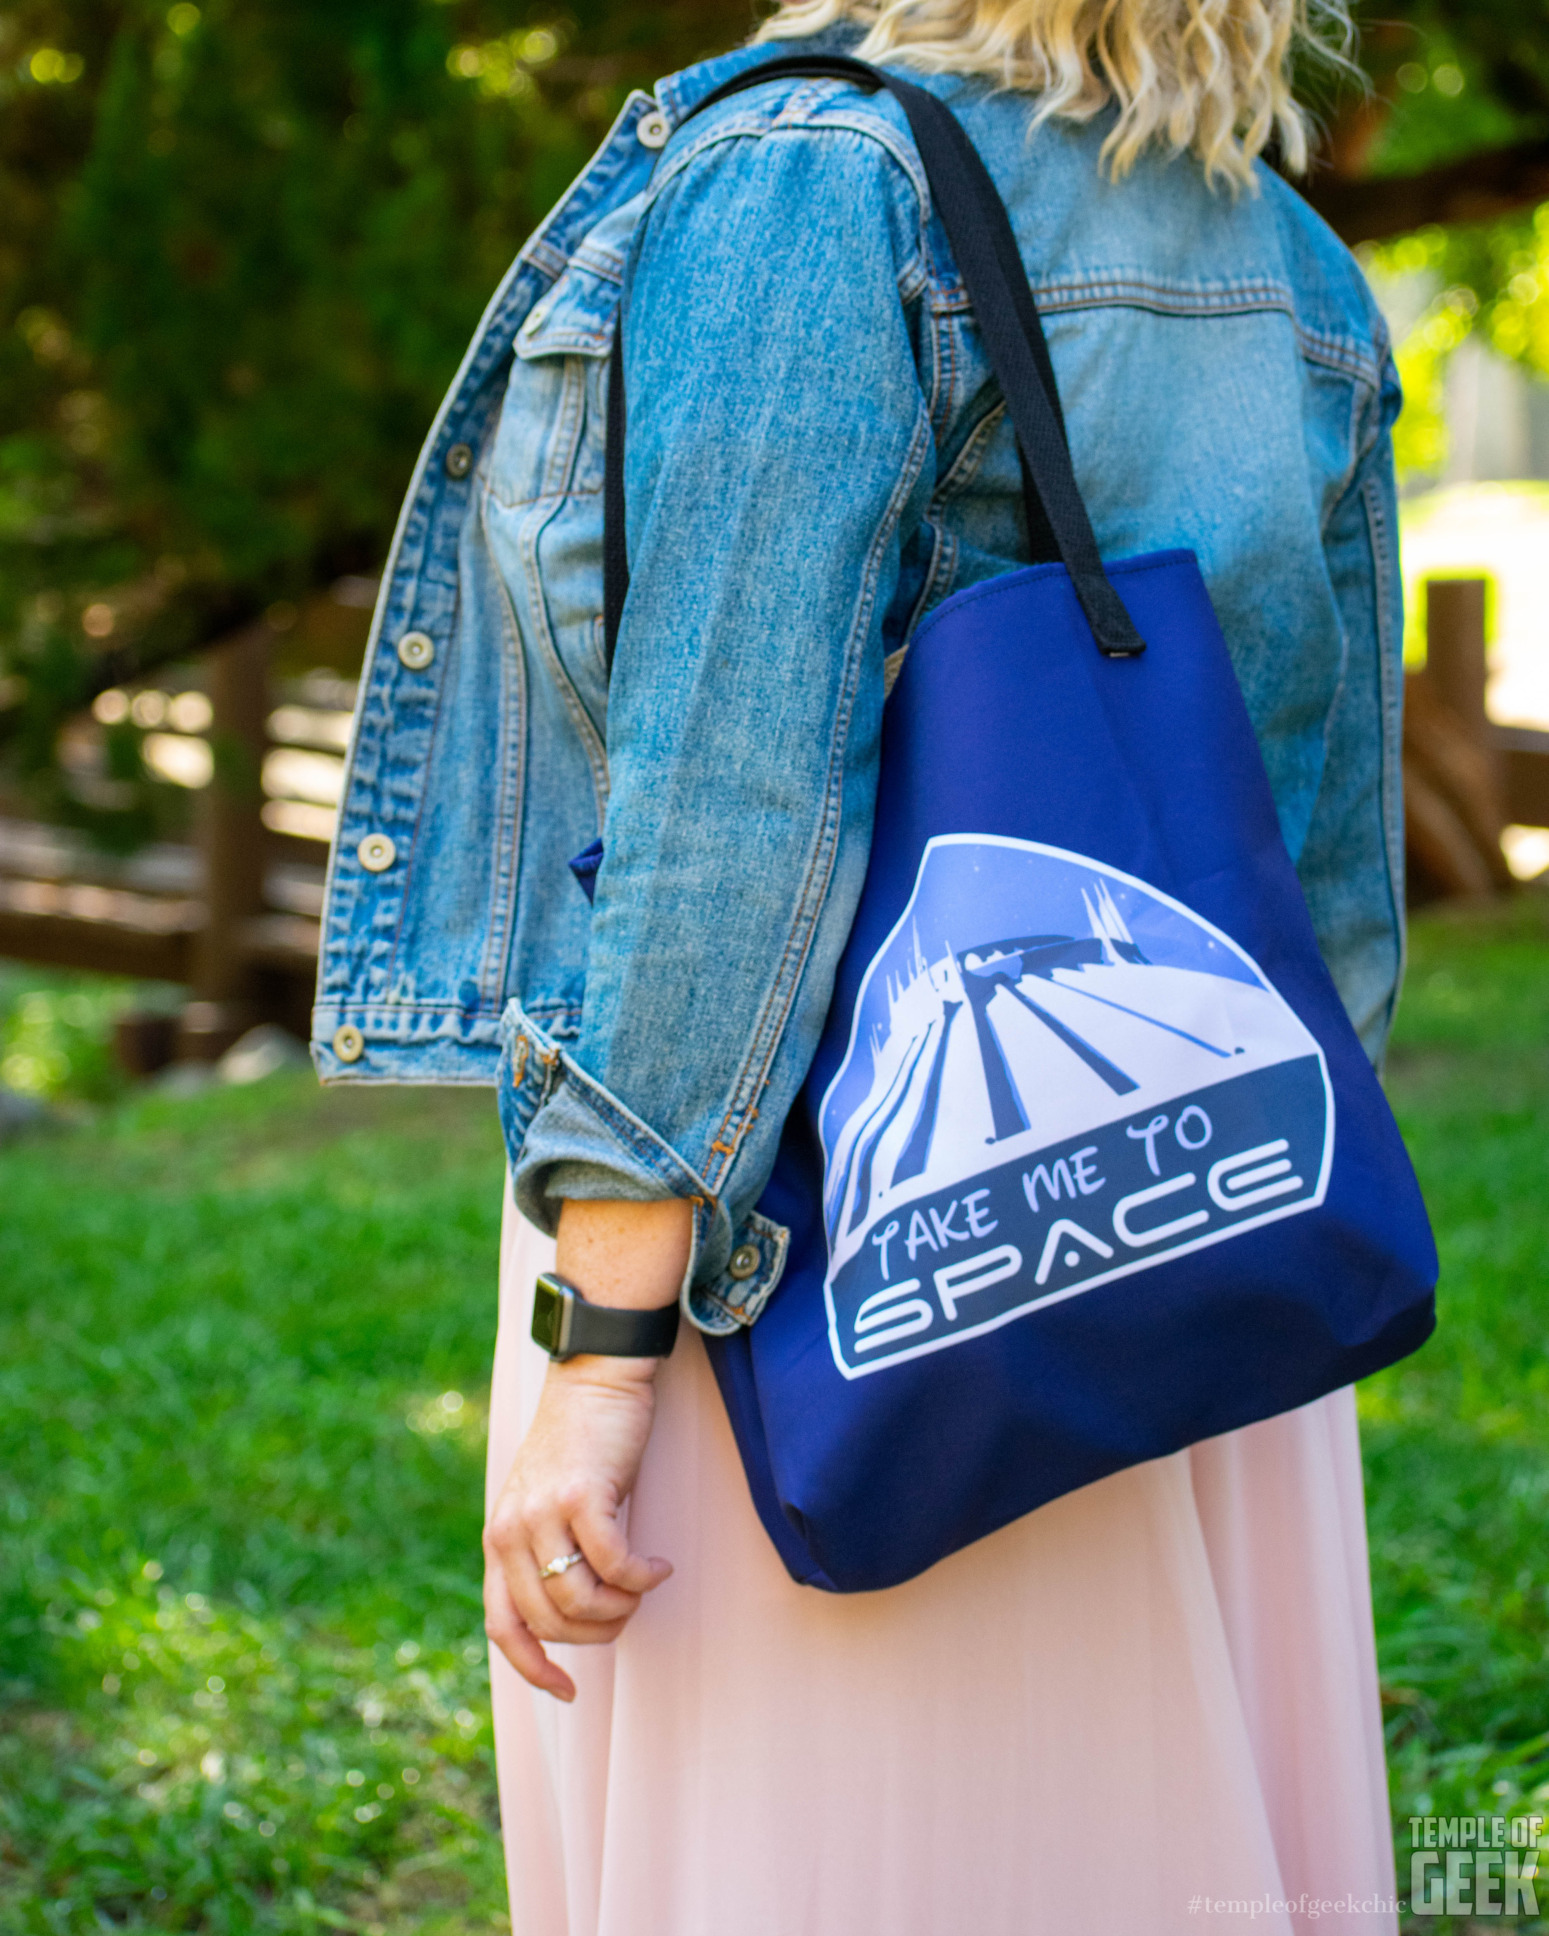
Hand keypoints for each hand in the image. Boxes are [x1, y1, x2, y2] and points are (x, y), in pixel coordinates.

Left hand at [483, 1354, 669, 1699]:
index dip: (533, 1667)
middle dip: (598, 1632)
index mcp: (498, 1538)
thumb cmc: (581, 1446)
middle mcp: (510, 1530)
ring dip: (622, 1606)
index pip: (503, 1626)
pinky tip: (659, 1566)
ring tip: (643, 1585)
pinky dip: (641, 1577)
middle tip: (629, 1609)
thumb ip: (544, 1553)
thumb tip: (569, 1619)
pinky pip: (614, 1564)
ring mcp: (542, 1512)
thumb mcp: (546, 1504)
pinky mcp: (581, 1495)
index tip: (567, 1690)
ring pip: (580, 1600)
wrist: (595, 1379)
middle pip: (551, 1621)